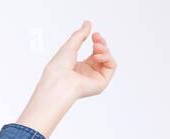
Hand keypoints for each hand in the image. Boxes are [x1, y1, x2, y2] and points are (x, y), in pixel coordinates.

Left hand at [17, 21, 116, 137]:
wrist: (58, 83)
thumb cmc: (57, 69)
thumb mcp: (69, 46)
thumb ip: (80, 34)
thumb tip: (87, 23)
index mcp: (78, 67)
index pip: (94, 52)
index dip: (97, 41)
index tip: (94, 34)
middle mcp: (86, 74)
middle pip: (102, 55)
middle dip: (101, 43)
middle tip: (96, 38)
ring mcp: (93, 79)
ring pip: (108, 59)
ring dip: (104, 49)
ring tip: (96, 47)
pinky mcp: (100, 83)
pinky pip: (111, 66)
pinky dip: (108, 57)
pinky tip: (98, 55)